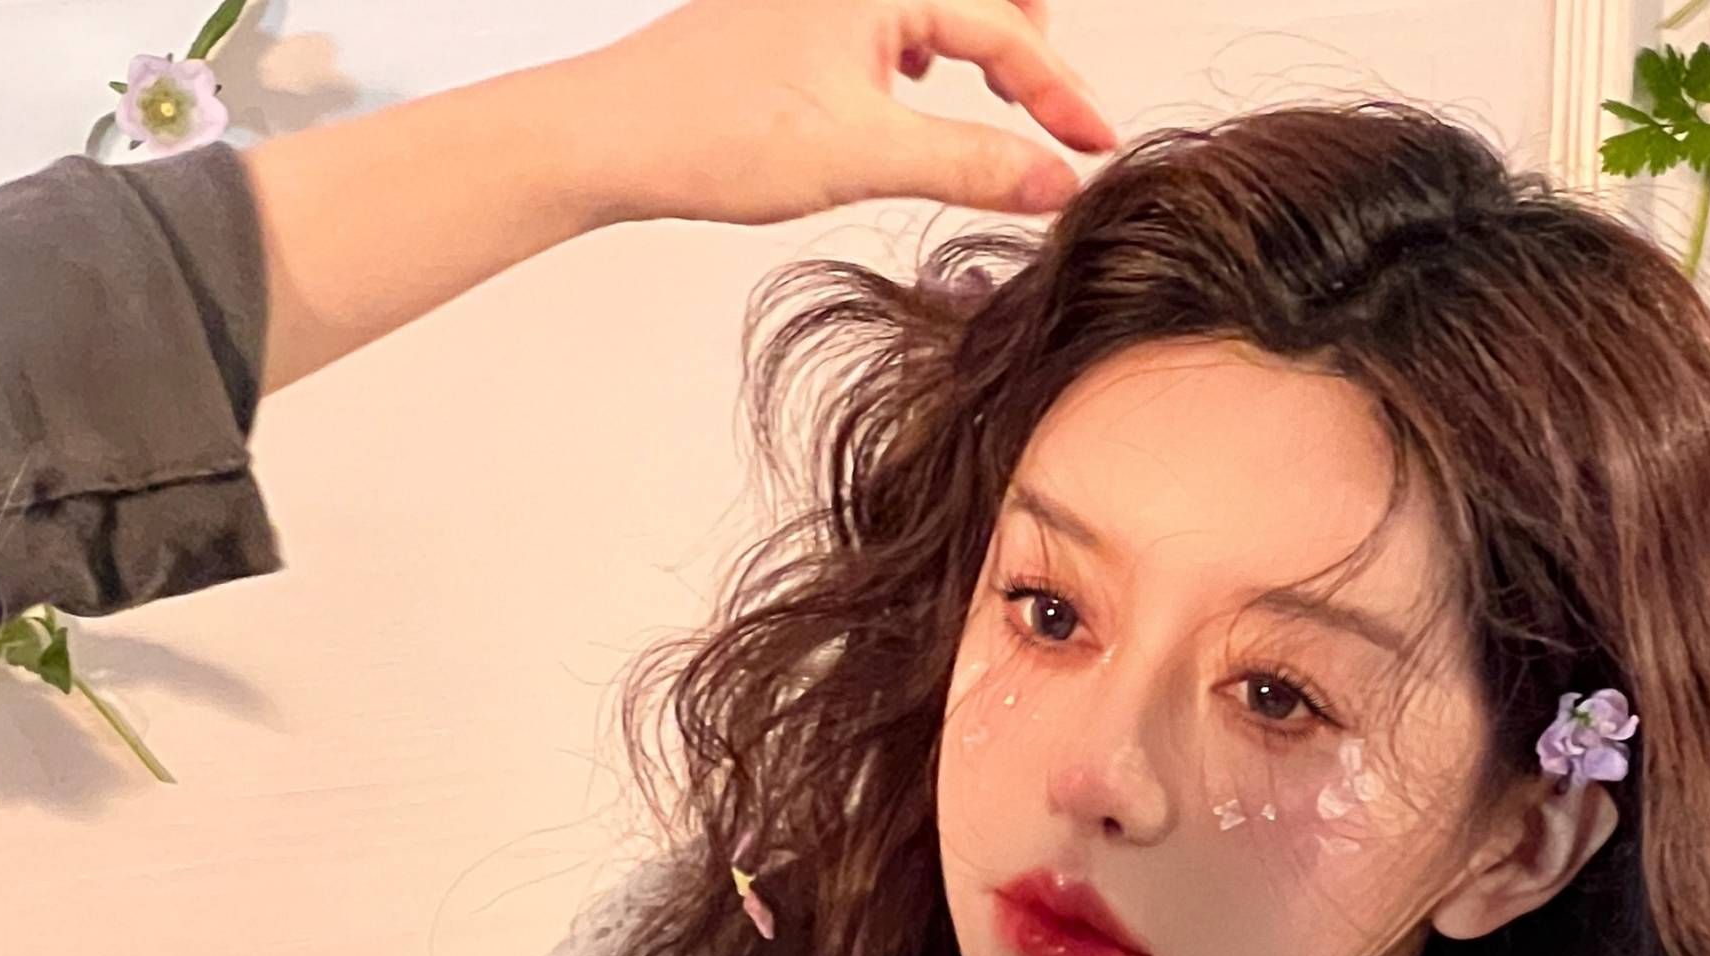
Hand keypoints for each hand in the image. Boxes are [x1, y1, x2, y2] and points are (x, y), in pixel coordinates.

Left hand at [556, 0, 1119, 230]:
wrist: (613, 131)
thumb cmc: (716, 130)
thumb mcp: (862, 155)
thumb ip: (969, 164)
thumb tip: (1056, 184)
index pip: (1003, 33)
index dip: (1059, 96)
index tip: (1097, 148)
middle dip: (1027, 44)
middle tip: (1058, 111)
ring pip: (933, 4)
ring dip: (977, 44)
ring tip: (1003, 103)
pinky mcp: (794, 12)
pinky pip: (888, 13)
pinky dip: (922, 46)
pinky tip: (914, 94)